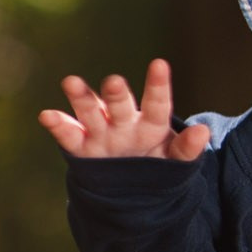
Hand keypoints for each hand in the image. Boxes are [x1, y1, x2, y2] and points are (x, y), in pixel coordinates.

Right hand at [40, 59, 210, 161]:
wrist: (131, 188)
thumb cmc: (158, 166)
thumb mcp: (176, 161)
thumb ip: (188, 149)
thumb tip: (204, 131)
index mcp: (152, 125)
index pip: (158, 105)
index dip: (158, 86)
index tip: (159, 64)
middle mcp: (124, 122)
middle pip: (120, 105)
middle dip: (117, 94)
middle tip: (115, 82)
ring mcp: (101, 133)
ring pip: (91, 113)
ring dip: (82, 98)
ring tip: (71, 82)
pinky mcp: (81, 147)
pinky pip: (68, 135)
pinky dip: (58, 125)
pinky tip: (48, 115)